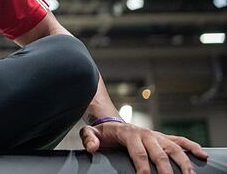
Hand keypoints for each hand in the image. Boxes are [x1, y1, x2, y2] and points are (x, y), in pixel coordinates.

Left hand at [81, 122, 208, 173]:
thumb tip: (93, 147)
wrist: (111, 122)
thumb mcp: (90, 133)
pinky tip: (202, 155)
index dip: (143, 166)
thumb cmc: (102, 132)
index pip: (138, 152)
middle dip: (165, 169)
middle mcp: (145, 134)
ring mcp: (156, 136)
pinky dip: (192, 147)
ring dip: (183, 161)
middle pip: (159, 153)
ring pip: (173, 147)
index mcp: (128, 134)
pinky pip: (180, 141)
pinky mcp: (162, 138)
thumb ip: (89, 139)